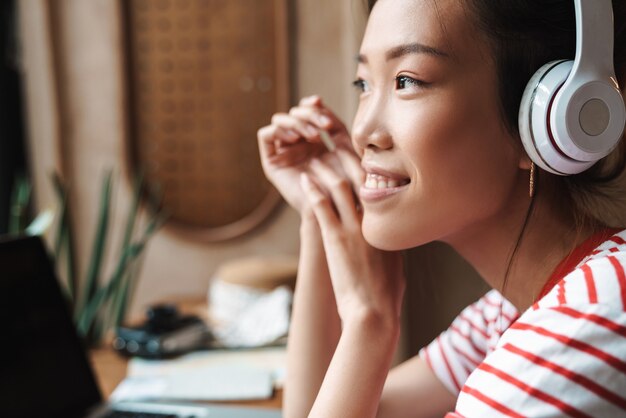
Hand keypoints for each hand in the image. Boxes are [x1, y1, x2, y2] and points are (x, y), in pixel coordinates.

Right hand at [257, 95, 351, 213]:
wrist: (335, 210)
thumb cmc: (346, 182)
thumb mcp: (343, 145)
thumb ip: (333, 123)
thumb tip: (317, 99)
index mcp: (312, 140)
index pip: (305, 111)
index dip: (312, 105)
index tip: (322, 105)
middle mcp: (295, 143)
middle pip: (293, 113)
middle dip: (309, 114)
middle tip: (324, 126)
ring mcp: (282, 151)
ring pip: (280, 119)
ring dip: (297, 121)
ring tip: (315, 136)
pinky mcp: (271, 162)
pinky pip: (265, 135)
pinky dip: (279, 129)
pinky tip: (295, 138)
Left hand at [300, 159, 404, 325]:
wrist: (373, 314)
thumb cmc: (385, 298)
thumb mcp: (397, 268)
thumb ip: (393, 248)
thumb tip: (391, 242)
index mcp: (392, 228)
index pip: (383, 190)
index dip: (372, 170)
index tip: (363, 159)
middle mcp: (375, 223)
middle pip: (363, 180)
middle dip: (350, 159)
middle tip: (339, 144)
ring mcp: (355, 229)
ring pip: (340, 188)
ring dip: (327, 170)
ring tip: (317, 157)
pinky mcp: (336, 239)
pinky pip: (322, 207)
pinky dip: (313, 190)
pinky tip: (305, 179)